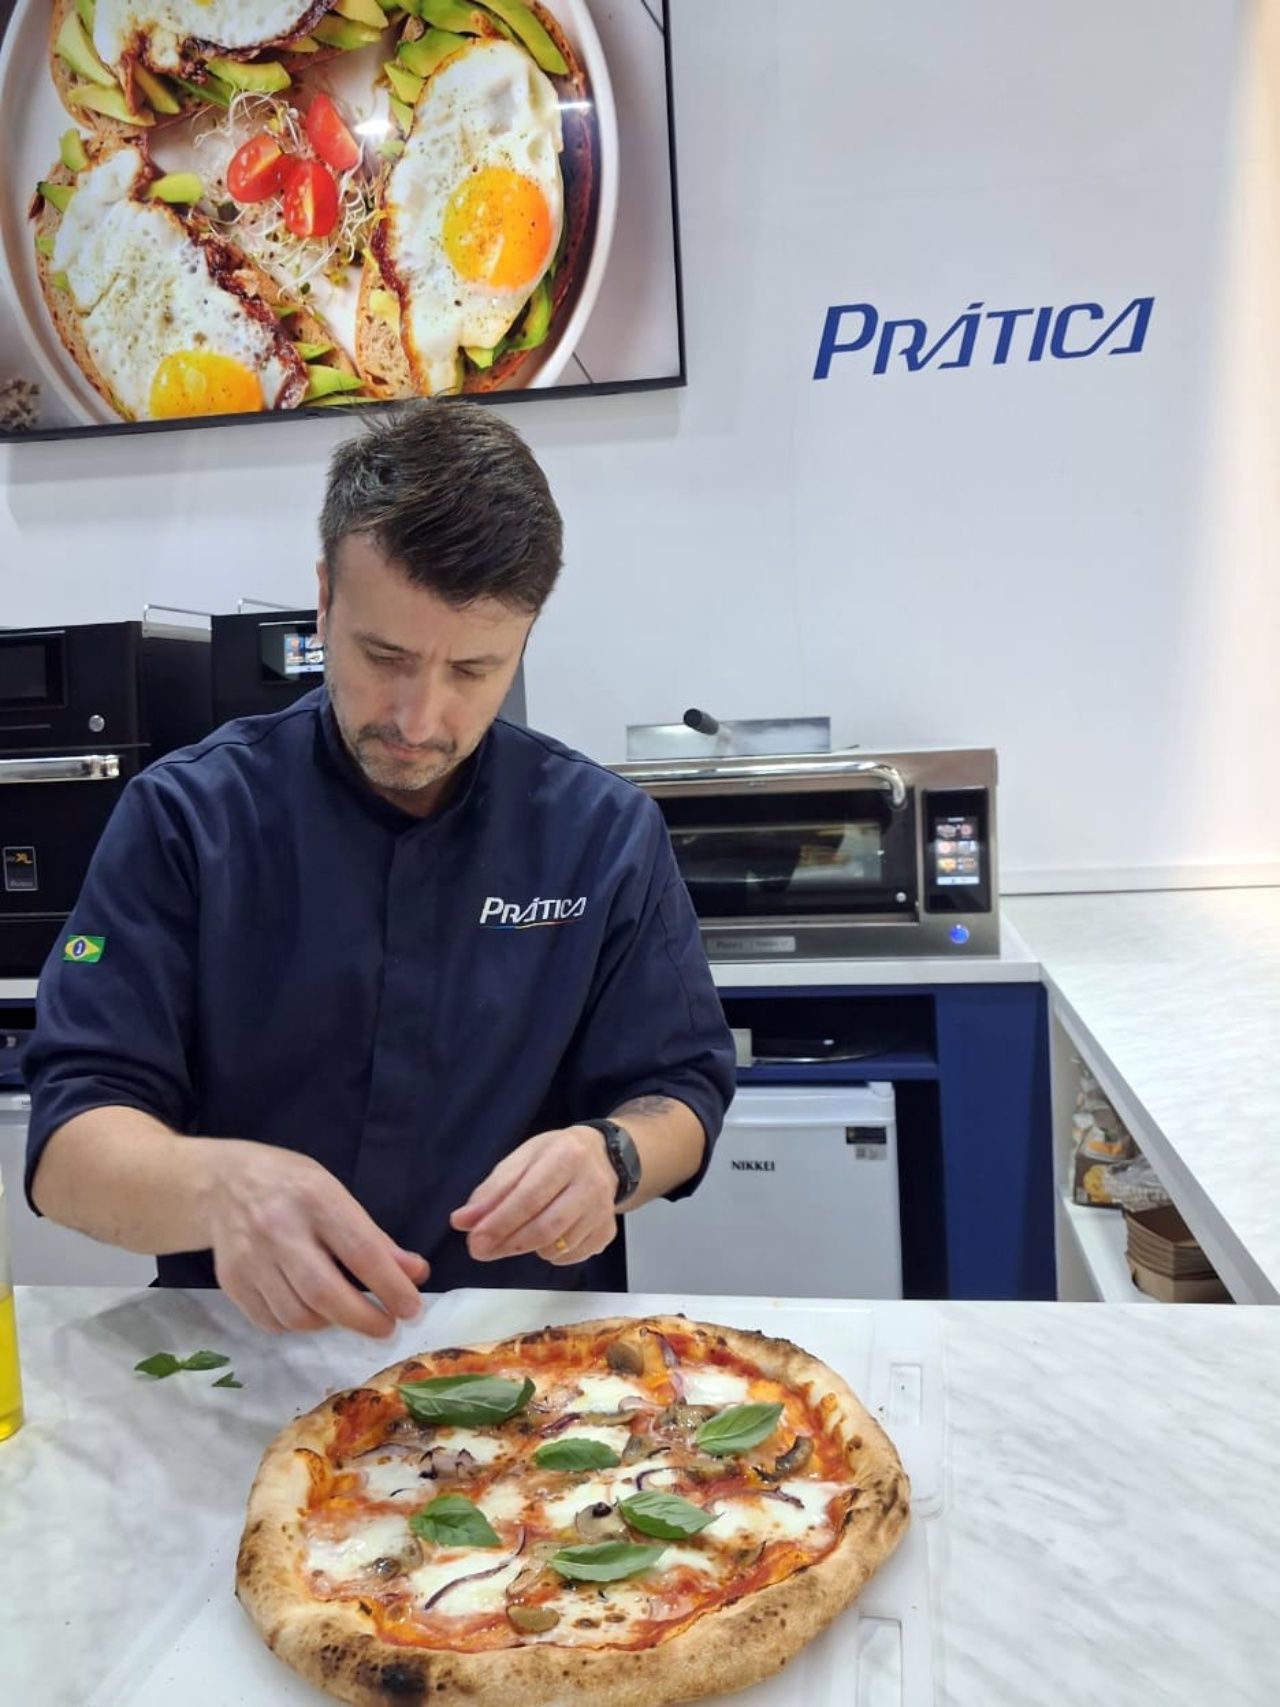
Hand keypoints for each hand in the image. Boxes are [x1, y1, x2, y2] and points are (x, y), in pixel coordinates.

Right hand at [196, 1139, 428, 1336]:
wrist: (221, 1184)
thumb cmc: (292, 1186)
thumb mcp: (336, 1193)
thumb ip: (374, 1237)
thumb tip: (415, 1274)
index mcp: (315, 1198)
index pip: (361, 1251)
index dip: (391, 1286)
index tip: (411, 1309)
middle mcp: (279, 1229)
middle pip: (325, 1293)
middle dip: (363, 1319)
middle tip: (387, 1328)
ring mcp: (250, 1259)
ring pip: (298, 1316)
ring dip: (331, 1323)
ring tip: (346, 1312)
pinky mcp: (231, 1283)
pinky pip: (272, 1323)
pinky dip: (298, 1326)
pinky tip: (309, 1309)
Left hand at [449, 1126, 618, 1267]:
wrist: (605, 1157)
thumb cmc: (555, 1156)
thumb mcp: (522, 1160)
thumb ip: (492, 1191)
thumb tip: (461, 1221)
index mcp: (567, 1155)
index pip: (530, 1196)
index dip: (500, 1222)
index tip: (474, 1241)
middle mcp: (592, 1183)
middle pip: (546, 1226)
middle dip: (509, 1243)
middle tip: (482, 1251)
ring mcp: (603, 1211)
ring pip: (558, 1246)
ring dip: (527, 1249)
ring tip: (514, 1237)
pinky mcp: (608, 1232)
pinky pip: (572, 1256)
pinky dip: (550, 1255)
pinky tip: (543, 1239)